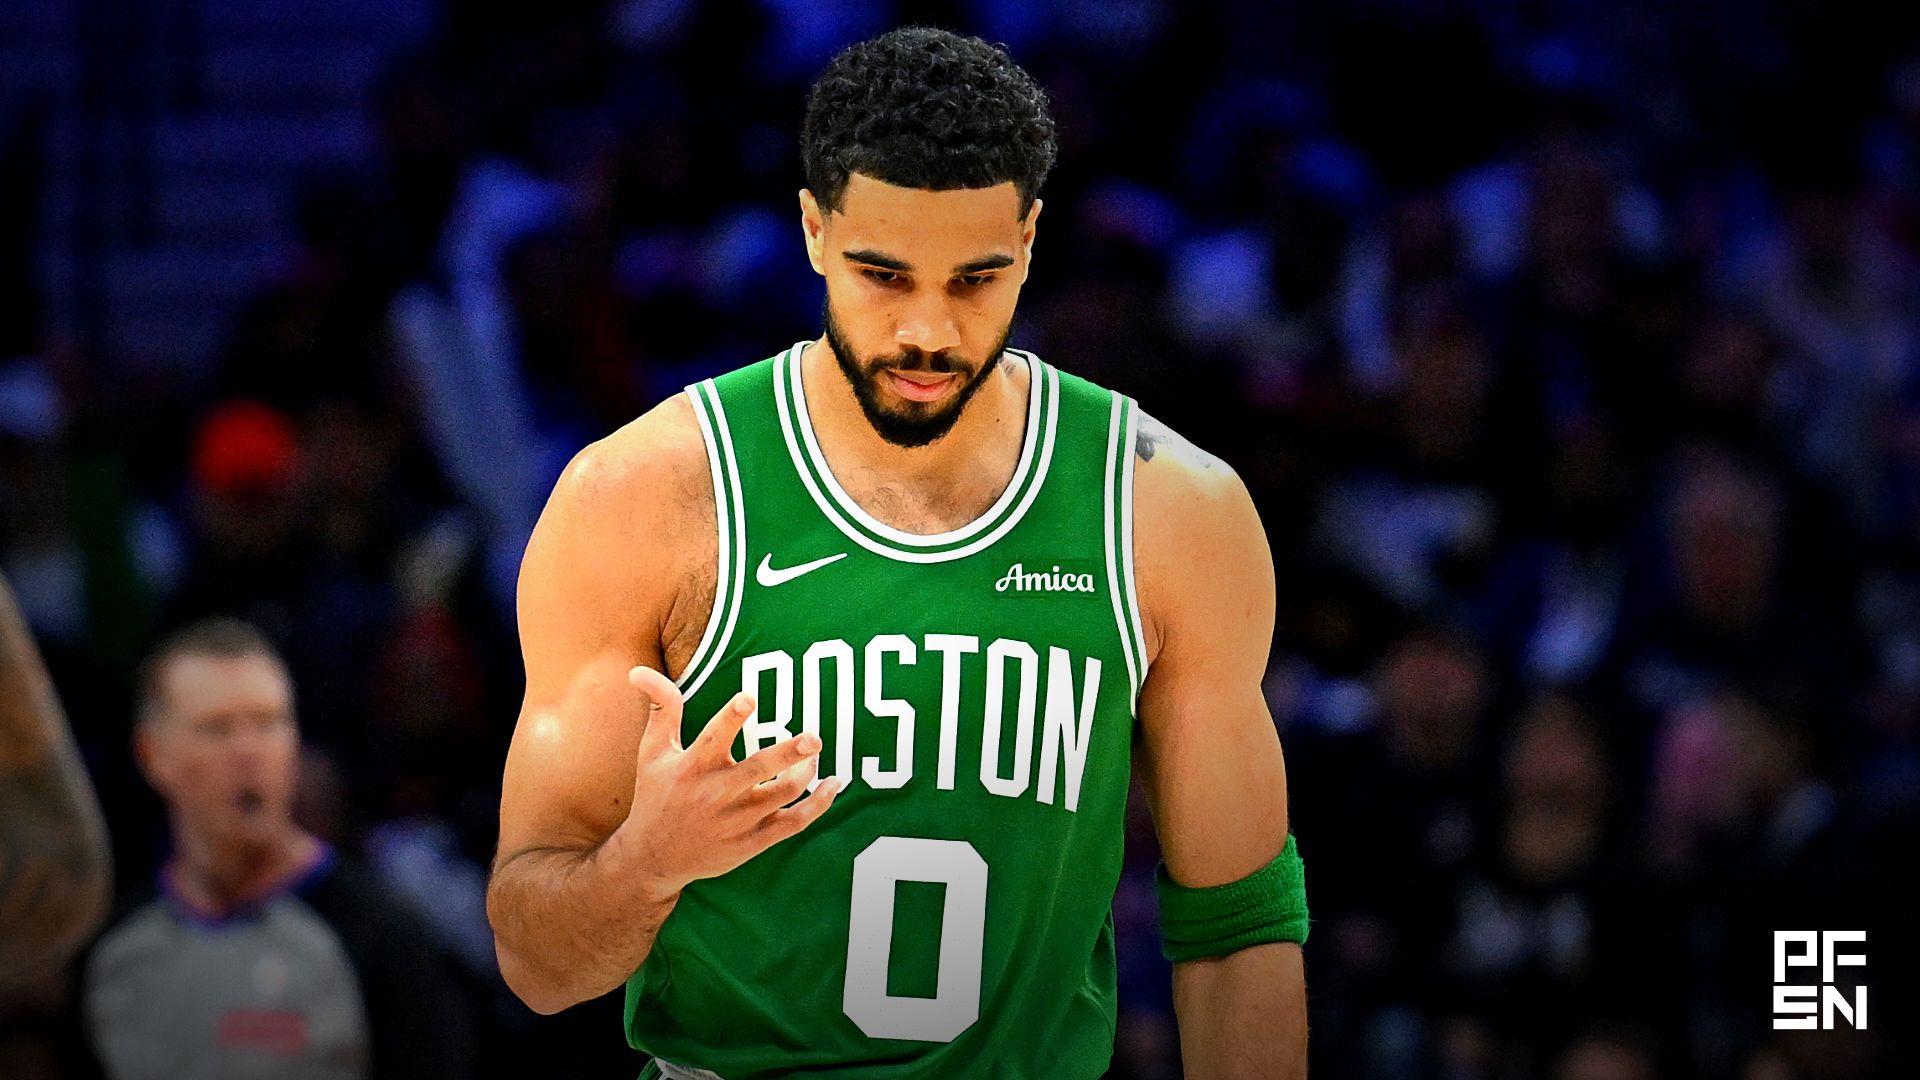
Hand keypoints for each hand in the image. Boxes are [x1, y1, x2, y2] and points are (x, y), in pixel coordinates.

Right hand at [613, 666, 842, 900]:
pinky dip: (818, 805)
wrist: (653, 858)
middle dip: (788, 753)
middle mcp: (715, 794)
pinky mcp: (752, 842)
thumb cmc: (656, 795)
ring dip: (806, 773)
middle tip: (813, 739)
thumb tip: (639, 670)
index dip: (731, 716)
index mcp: (691, 767)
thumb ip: (661, 709)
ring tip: (813, 753)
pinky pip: (794, 823)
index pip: (713, 737)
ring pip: (782, 794)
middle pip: (758, 769)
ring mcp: (736, 821)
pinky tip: (833, 785)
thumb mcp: (652, 752)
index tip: (749, 697)